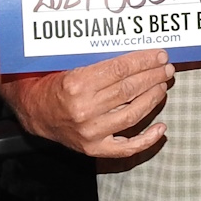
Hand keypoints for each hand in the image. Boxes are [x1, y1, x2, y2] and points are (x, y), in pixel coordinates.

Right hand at [0, 23, 173, 157]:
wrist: (34, 110)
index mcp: (77, 83)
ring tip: (162, 86)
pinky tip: (161, 128)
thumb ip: (99, 59)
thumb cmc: (53, 81)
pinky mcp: (93, 148)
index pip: (120, 69)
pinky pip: (125, 148)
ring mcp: (90, 132)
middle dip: (152, 76)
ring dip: (152, 98)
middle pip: (129, 89)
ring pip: (133, 114)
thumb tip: (135, 52)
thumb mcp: (71, 64)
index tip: (159, 55)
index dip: (144, 61)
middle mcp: (84, 109)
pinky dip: (147, 139)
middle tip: (166, 68)